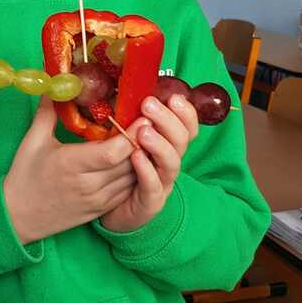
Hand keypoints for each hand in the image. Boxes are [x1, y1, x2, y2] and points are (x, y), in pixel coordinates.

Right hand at [3, 95, 149, 243]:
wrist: (18, 217)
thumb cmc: (24, 177)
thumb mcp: (32, 142)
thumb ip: (48, 112)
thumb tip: (55, 84)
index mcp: (71, 164)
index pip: (112, 152)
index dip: (132, 135)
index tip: (143, 115)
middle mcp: (88, 184)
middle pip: (129, 162)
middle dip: (143, 141)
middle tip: (152, 120)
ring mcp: (97, 199)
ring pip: (132, 177)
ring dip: (143, 157)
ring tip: (150, 137)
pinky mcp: (101, 209)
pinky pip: (127, 190)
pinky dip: (136, 174)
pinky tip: (138, 159)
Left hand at [100, 91, 198, 232]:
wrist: (114, 213)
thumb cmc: (121, 172)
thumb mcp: (127, 141)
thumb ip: (130, 121)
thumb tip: (122, 90)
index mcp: (168, 146)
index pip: (187, 127)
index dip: (185, 112)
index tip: (173, 96)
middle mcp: (170, 163)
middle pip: (182, 140)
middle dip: (168, 120)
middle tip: (149, 104)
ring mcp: (163, 183)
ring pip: (171, 162)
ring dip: (159, 143)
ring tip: (143, 130)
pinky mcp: (150, 203)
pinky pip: (153, 186)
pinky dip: (146, 171)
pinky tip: (135, 157)